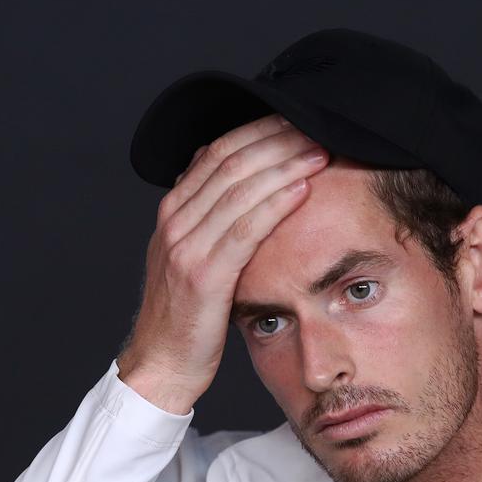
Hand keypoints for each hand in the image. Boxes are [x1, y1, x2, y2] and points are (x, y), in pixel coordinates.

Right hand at [118, 114, 328, 413]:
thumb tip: (225, 173)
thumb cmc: (186, 312)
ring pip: (239, 190)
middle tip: (317, 126)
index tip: (296, 118)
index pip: (218, 151)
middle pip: (231, 162)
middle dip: (277, 140)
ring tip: (319, 152)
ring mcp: (186, 246)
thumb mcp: (191, 255)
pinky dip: (275, 205)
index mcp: (173, 210)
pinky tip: (302, 190)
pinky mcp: (203, 275)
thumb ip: (206, 216)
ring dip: (284, 166)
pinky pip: (244, 230)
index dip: (259, 130)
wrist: (162, 363)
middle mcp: (175, 220)